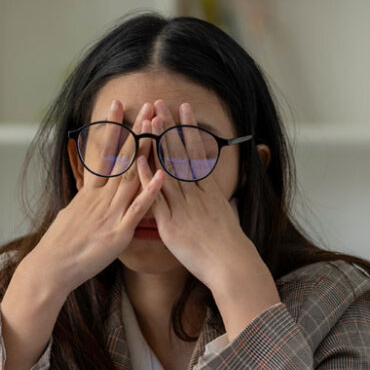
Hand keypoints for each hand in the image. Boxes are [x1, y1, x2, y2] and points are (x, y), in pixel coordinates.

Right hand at [24, 99, 164, 295]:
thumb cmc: (61, 245)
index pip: (103, 152)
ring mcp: (111, 212)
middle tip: (147, 106)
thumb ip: (85, 201)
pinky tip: (161, 174)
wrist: (52, 267)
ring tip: (158, 128)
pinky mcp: (119, 232)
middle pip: (122, 157)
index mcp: (90, 192)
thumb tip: (87, 192)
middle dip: (136, 130)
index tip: (117, 104)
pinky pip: (138, 209)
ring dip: (147, 151)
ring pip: (132, 176)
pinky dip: (150, 191)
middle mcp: (101, 197)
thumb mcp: (71, 214)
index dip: (112, 127)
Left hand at [137, 100, 281, 338]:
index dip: (188, 130)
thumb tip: (218, 194)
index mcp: (209, 190)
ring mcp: (183, 206)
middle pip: (181, 154)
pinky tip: (138, 159)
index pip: (197, 152)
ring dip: (158, 143)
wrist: (231, 265)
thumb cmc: (229, 247)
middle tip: (161, 103)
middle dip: (170, 127)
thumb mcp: (227, 216)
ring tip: (149, 120)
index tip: (183, 109)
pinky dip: (147, 177)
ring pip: (168, 168)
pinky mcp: (171, 223)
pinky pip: (156, 197)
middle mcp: (196, 194)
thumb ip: (218, 202)